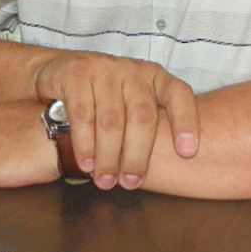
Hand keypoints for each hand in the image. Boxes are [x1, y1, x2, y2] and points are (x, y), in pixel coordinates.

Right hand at [32, 53, 198, 190]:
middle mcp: (132, 69)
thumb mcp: (131, 102)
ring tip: (105, 181)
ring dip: (108, 157)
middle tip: (130, 183)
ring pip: (111, 120)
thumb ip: (147, 126)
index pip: (178, 93)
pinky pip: (83, 115)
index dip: (186, 121)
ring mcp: (104, 69)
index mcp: (153, 76)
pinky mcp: (77, 73)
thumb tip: (169, 170)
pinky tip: (86, 164)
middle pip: (142, 116)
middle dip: (138, 155)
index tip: (188, 152)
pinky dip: (85, 144)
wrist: (62, 70)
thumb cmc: (105, 96)